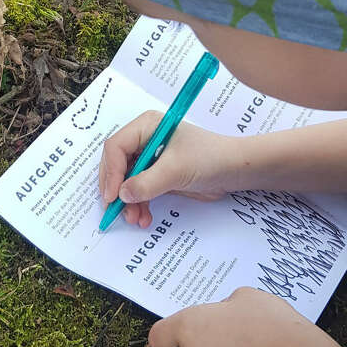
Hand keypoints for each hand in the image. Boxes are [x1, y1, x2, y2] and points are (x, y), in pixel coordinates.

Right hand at [98, 111, 237, 227]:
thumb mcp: (176, 170)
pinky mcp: (157, 175)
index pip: (116, 147)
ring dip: (128, 202)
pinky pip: (139, 191)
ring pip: (126, 181)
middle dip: (118, 189)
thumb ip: (146, 183)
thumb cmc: (210, 159)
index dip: (112, 172)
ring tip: (135, 219)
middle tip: (117, 210)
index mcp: (147, 126)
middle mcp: (144, 140)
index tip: (114, 196)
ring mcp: (150, 158)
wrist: (234, 171)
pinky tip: (144, 218)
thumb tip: (122, 195)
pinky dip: (139, 205)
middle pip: (117, 165)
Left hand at [148, 287, 328, 346]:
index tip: (175, 332)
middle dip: (208, 340)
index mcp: (190, 326)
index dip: (166, 334)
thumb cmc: (269, 322)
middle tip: (235, 328)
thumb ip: (227, 305)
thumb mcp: (246, 296)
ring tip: (258, 344)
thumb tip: (225, 313)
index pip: (159, 336)